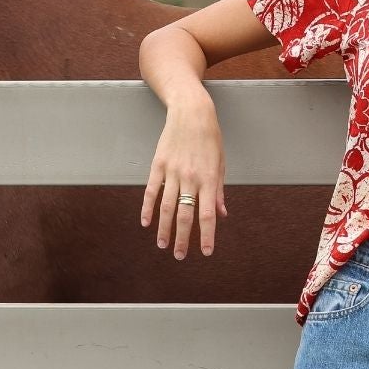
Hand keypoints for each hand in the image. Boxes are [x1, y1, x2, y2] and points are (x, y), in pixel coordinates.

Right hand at [140, 100, 227, 258]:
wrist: (191, 112)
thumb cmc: (210, 138)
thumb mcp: (220, 164)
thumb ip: (218, 190)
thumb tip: (221, 214)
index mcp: (208, 180)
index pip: (207, 215)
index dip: (206, 236)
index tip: (205, 252)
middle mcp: (190, 178)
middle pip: (184, 215)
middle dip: (182, 239)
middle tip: (179, 256)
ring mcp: (172, 172)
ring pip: (166, 207)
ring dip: (164, 229)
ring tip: (162, 245)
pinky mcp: (158, 165)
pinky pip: (152, 191)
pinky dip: (148, 208)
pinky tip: (146, 222)